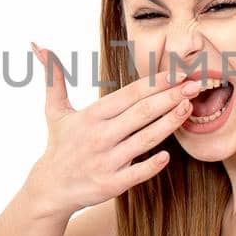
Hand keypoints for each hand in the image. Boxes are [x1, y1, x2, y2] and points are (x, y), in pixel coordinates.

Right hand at [23, 42, 201, 215]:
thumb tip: (39, 46)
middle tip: (196, 85)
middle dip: (170, 97)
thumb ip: (53, 78)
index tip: (179, 72)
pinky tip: (168, 155)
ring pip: (144, 139)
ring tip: (189, 108)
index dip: (155, 82)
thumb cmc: (59, 145)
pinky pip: (137, 173)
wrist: (49, 188)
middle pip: (141, 113)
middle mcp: (100, 136)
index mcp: (92, 116)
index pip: (129, 94)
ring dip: (169, 123)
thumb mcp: (55, 110)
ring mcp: (106, 161)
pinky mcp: (111, 184)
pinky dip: (152, 164)